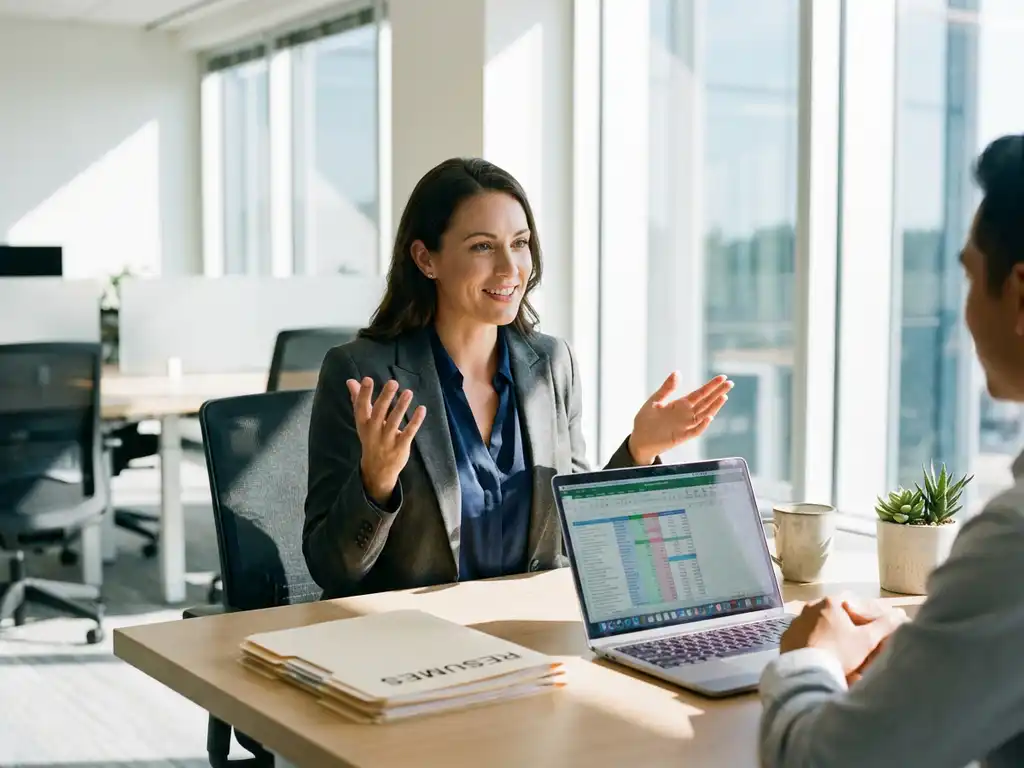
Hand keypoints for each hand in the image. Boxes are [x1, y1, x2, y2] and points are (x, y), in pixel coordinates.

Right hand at [346, 377, 425, 504]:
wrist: (377, 470)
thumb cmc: (371, 439)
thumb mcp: (363, 422)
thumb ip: (358, 400)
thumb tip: (350, 381)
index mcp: (364, 424)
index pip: (361, 407)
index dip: (364, 394)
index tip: (367, 379)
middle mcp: (374, 431)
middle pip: (379, 413)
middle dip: (385, 397)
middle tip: (393, 383)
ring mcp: (387, 440)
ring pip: (394, 421)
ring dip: (401, 406)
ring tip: (408, 392)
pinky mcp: (400, 446)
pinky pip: (408, 432)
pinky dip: (415, 421)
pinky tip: (421, 409)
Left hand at [627, 373, 732, 463]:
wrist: (639, 438)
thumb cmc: (646, 419)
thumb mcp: (655, 400)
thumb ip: (667, 388)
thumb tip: (677, 372)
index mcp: (681, 404)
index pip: (700, 393)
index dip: (711, 386)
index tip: (722, 378)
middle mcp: (686, 414)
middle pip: (706, 402)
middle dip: (718, 393)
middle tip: (730, 383)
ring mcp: (685, 426)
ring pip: (704, 415)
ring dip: (714, 407)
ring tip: (724, 396)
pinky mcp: (681, 437)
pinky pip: (694, 431)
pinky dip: (702, 425)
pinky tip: (709, 417)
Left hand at [780, 596, 907, 679]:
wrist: (807, 671)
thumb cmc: (840, 652)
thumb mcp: (867, 640)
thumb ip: (885, 625)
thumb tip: (901, 614)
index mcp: (830, 603)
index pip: (849, 599)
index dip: (860, 611)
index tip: (866, 624)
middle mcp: (809, 607)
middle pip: (830, 610)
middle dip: (841, 621)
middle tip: (852, 637)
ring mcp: (795, 621)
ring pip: (814, 622)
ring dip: (824, 630)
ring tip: (835, 647)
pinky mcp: (786, 637)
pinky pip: (802, 636)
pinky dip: (810, 641)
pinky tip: (817, 653)